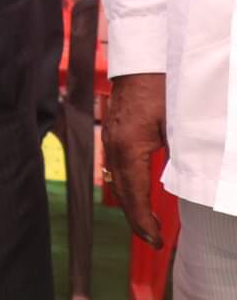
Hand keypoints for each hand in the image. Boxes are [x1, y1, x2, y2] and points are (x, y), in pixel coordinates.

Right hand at [103, 71, 167, 247]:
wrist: (145, 58)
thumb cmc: (164, 86)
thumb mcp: (180, 123)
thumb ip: (183, 155)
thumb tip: (188, 185)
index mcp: (129, 147)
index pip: (134, 194)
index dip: (144, 221)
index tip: (156, 241)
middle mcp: (114, 146)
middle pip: (122, 192)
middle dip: (137, 219)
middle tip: (154, 241)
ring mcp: (111, 139)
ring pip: (118, 180)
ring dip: (132, 204)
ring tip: (147, 224)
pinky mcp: (114, 132)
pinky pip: (118, 167)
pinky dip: (128, 186)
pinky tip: (138, 193)